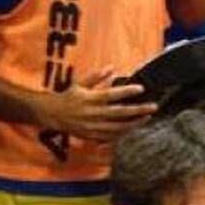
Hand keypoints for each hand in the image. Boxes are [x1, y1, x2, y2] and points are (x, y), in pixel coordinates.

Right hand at [37, 67, 157, 141]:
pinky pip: (112, 136)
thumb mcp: (79, 84)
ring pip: (118, 127)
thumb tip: (112, 68)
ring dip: (135, 123)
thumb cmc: (68, 97)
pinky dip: (124, 132)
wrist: (52, 115)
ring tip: (148, 117)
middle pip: (119, 113)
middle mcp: (92, 114)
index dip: (127, 91)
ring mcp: (93, 127)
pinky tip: (134, 127)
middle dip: (138, 110)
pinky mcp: (92, 136)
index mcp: (90, 99)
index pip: (111, 95)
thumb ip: (95, 76)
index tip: (141, 88)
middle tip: (153, 106)